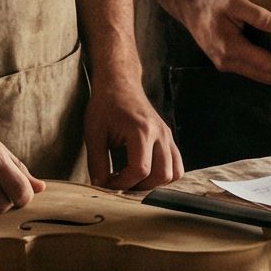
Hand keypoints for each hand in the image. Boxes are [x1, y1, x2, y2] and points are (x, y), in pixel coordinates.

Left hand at [83, 76, 182, 190]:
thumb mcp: (94, 134)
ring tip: (134, 178)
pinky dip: (163, 174)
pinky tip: (144, 171)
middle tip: (121, 182)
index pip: (140, 170)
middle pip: (161, 175)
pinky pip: (176, 164)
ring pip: (174, 173)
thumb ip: (97, 163)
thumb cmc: (105, 106)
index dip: (122, 183)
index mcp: (141, 131)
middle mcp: (160, 134)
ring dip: (154, 183)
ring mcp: (167, 136)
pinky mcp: (169, 138)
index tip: (108, 182)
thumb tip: (101, 186)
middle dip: (140, 186)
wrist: (120, 84)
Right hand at [176, 0, 270, 90]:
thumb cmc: (211, 3)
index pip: (264, 62)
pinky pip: (253, 72)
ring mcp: (226, 64)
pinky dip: (269, 75)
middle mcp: (227, 62)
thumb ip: (255, 13)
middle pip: (264, 76)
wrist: (189, 8)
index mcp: (230, 48)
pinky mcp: (227, 62)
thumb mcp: (232, 1)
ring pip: (258, 77)